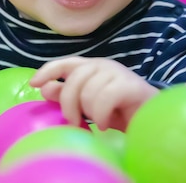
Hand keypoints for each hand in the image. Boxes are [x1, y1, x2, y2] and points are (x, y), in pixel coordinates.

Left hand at [29, 57, 157, 131]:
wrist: (151, 118)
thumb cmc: (118, 111)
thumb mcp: (88, 105)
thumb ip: (67, 95)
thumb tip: (44, 88)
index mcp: (91, 67)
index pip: (65, 63)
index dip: (48, 71)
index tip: (34, 84)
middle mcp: (103, 65)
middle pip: (73, 79)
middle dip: (69, 104)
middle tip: (76, 121)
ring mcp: (117, 73)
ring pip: (88, 91)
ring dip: (89, 112)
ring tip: (97, 122)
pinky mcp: (130, 85)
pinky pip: (104, 98)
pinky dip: (101, 115)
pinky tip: (104, 124)